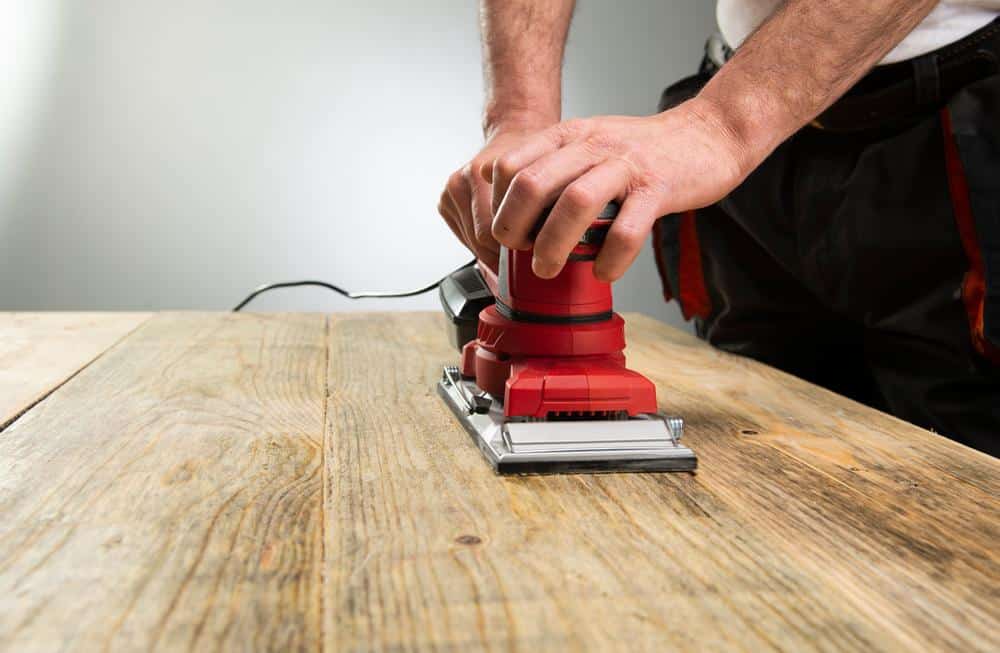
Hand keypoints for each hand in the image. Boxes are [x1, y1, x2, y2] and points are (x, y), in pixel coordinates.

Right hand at [438, 125, 551, 271]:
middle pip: (481, 238)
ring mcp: (452, 189)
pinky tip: (496, 234)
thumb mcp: (547, 183)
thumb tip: (545, 252)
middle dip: (504, 252)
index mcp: (484, 173)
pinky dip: (480, 242)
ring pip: (472, 240)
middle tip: (524, 255)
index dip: (516, 249)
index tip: (529, 258)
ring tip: (513, 243)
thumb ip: (542, 214)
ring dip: (492, 249)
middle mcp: (464, 179)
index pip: (494, 231)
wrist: (515, 134)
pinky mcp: (445, 200)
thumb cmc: (531, 159)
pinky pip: (464, 235)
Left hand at [484, 97, 752, 280]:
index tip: (503, 234)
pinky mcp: (659, 188)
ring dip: (553, 244)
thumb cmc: (646, 150)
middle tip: (517, 254)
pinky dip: (610, 258)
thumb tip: (520, 218)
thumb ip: (558, 171)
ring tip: (548, 270)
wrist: (710, 133)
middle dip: (514, 227)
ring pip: (575, 203)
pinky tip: (604, 271)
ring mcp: (626, 165)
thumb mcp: (592, 145)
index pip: (510, 166)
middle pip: (533, 184)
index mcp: (569, 135)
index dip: (497, 206)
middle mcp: (592, 145)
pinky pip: (627, 229)